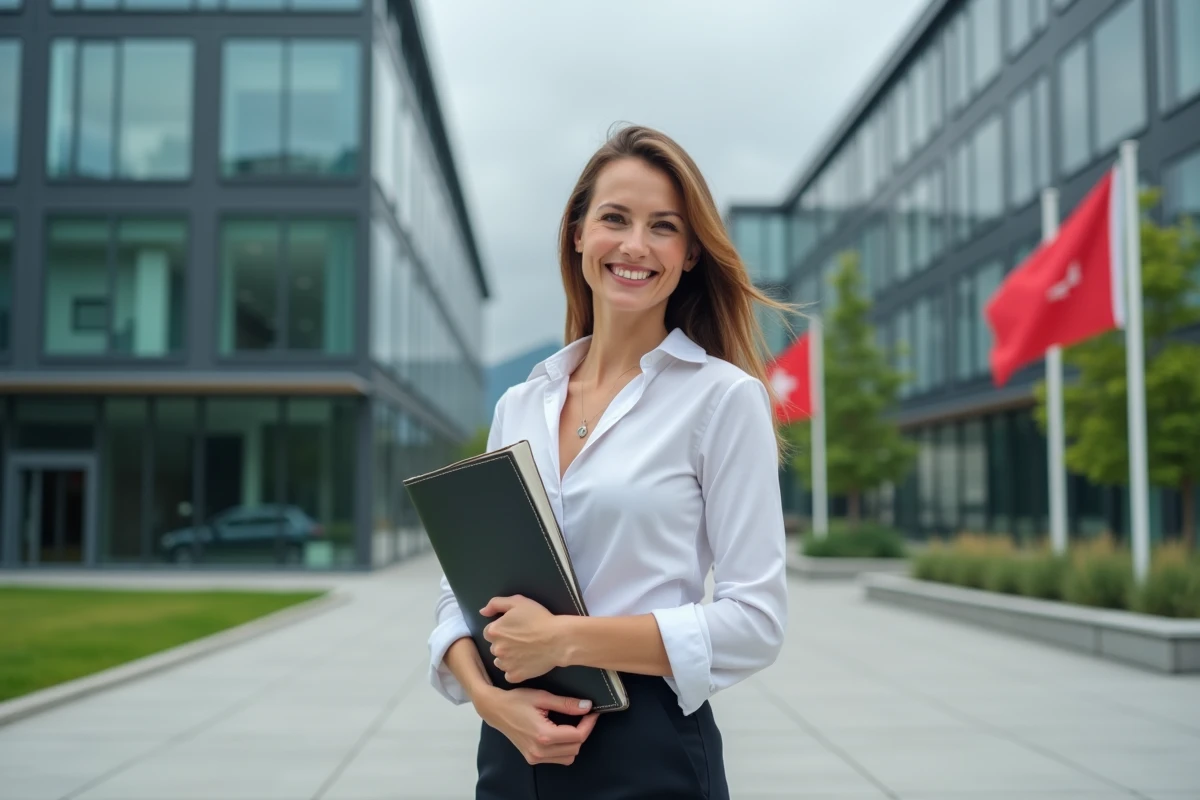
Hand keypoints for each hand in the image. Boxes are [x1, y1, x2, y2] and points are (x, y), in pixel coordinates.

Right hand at [473, 685, 598, 765]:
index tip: (592, 712)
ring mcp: (535, 757)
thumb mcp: (542, 697)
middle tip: (583, 716)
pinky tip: (561, 734)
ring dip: (575, 742)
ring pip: (569, 757)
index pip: (577, 736)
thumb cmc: (516, 700)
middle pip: (575, 747)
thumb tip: (587, 706)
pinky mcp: (532, 759)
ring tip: (572, 725)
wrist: (495, 710)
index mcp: (543, 735)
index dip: (589, 724)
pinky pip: (558, 759)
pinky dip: (565, 749)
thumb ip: (566, 704)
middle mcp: (539, 751)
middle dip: (583, 732)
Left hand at [480, 595, 565, 682]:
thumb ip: (496, 604)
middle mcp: (496, 649)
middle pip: (495, 647)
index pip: (489, 632)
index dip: (502, 630)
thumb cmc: (539, 618)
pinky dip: (515, 670)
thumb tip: (482, 612)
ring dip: (508, 658)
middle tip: (521, 640)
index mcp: (494, 631)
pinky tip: (526, 663)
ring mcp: (505, 664)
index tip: (514, 629)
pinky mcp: (515, 676)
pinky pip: (509, 675)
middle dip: (504, 644)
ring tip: (524, 652)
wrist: (558, 639)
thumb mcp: (518, 602)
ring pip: (500, 662)